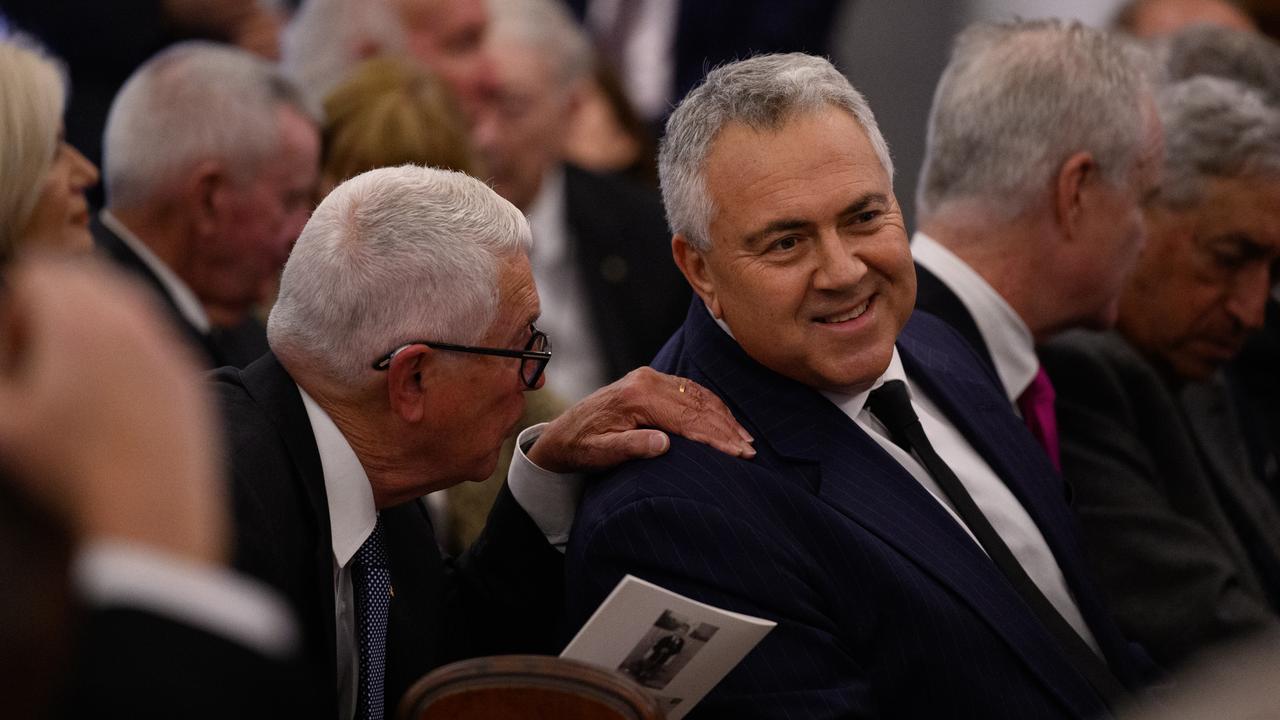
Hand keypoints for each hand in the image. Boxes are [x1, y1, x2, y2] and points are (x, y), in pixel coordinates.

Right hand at [0, 255, 226, 564]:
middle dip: (52, 304)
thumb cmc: (66, 473)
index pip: (38, 272)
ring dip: (91, 324)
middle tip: (35, 357)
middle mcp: (132, 321)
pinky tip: (111, 400)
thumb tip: (8, 361)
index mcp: (80, 320)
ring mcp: (169, 346)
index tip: (11, 355)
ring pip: (124, 305)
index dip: (13, 308)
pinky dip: (127, 351)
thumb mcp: (3, 426)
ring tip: (70, 378)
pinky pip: (154, 339)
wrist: (153, 515)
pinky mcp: (191, 377)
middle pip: (83, 279)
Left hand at [526, 367, 753, 472]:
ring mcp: (650, 379)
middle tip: (749, 452)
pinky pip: (689, 391)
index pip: (687, 417)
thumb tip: (664, 444)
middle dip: (726, 429)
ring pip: (697, 396)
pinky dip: (711, 407)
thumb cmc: (581, 448)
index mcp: (636, 396)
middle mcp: (646, 381)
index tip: (738, 454)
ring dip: (723, 418)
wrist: (563, 433)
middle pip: (697, 405)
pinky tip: (726, 422)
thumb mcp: (601, 454)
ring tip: (745, 441)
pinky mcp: (651, 382)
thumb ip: (632, 448)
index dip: (715, 437)